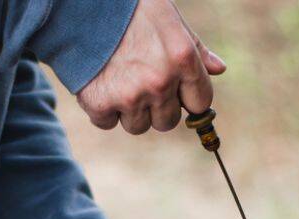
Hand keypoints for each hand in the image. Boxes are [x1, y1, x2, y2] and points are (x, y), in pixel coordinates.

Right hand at [77, 0, 225, 134]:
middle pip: (167, 121)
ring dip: (129, 111)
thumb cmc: (128, 10)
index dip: (187, 97)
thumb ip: (195, 48)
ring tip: (118, 79)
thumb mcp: (169, 20)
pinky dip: (102, 109)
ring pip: (137, 126)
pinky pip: (107, 123)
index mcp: (183, 59)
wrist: (79, 6)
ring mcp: (130, 96)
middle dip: (156, 107)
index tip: (174, 90)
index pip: (200, 103)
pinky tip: (99, 82)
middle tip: (139, 81)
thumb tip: (219, 69)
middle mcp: (160, 82)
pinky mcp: (100, 104)